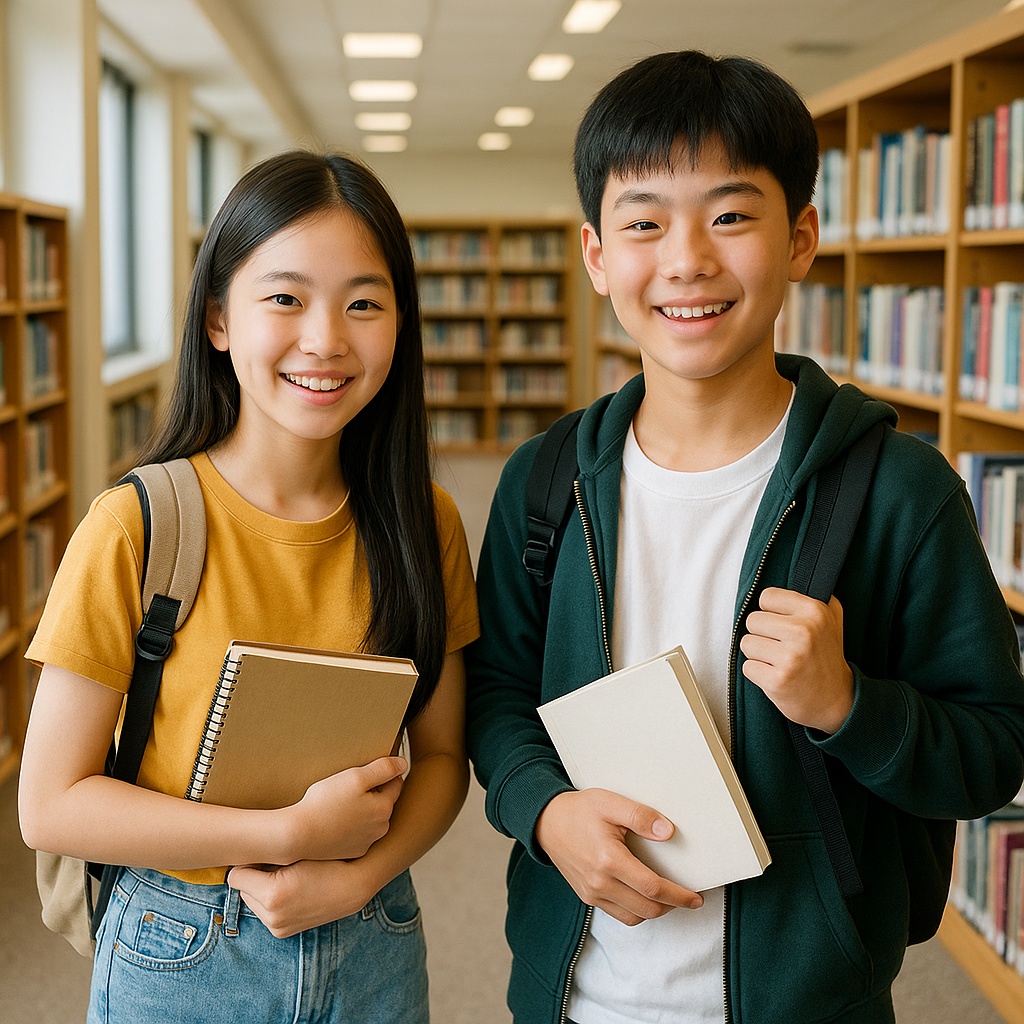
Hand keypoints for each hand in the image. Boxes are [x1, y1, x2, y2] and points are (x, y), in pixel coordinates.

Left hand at [228, 859, 375, 937]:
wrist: (352, 887)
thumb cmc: (326, 861)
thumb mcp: (295, 853)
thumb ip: (266, 856)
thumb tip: (243, 853)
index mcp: (272, 894)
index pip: (235, 876)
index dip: (247, 862)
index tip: (260, 854)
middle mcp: (271, 915)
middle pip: (242, 890)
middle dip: (254, 876)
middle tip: (276, 864)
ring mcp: (277, 927)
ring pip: (252, 901)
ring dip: (261, 889)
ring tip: (286, 877)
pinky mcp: (282, 932)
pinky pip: (264, 912)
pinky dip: (270, 901)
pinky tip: (290, 890)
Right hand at [285, 756, 405, 862]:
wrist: (298, 835)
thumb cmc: (325, 803)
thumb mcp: (356, 777)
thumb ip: (383, 768)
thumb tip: (404, 764)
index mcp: (384, 808)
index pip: (395, 783)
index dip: (384, 773)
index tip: (370, 769)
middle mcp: (380, 828)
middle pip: (383, 802)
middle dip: (374, 792)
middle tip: (352, 785)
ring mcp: (366, 842)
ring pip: (371, 819)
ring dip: (364, 810)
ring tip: (343, 802)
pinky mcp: (351, 852)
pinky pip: (358, 834)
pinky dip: (352, 826)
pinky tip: (337, 819)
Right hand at [534, 789, 702, 925]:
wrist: (546, 822)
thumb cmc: (579, 810)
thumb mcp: (610, 802)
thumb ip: (640, 816)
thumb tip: (668, 832)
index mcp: (608, 860)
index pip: (652, 888)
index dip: (678, 895)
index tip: (695, 897)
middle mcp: (599, 882)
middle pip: (647, 908)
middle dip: (672, 906)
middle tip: (689, 898)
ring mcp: (591, 893)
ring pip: (633, 917)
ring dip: (654, 911)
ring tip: (668, 897)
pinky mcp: (587, 896)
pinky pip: (618, 914)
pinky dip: (636, 911)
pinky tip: (644, 896)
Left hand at [739, 588, 853, 733]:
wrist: (839, 701)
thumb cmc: (827, 657)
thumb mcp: (832, 619)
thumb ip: (812, 596)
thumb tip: (787, 582)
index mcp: (814, 611)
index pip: (766, 597)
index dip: (771, 612)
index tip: (784, 625)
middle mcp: (803, 631)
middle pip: (752, 621)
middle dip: (763, 635)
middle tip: (783, 648)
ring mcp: (790, 657)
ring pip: (746, 643)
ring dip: (759, 655)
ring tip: (781, 662)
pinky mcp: (777, 680)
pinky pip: (747, 667)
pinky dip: (758, 674)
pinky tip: (778, 676)